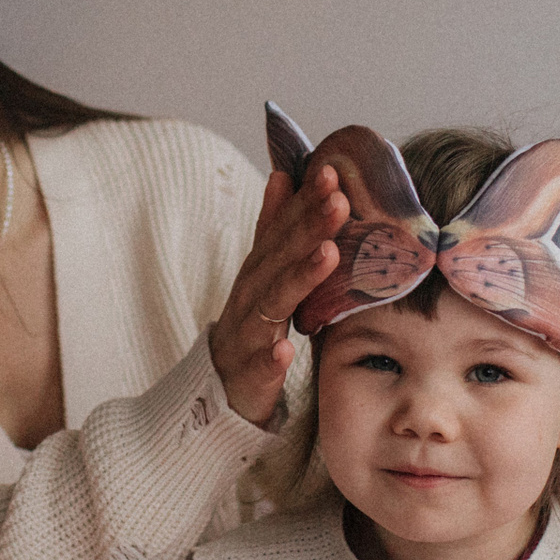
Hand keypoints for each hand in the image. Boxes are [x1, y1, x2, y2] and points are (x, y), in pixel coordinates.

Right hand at [211, 164, 347, 424]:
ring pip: (271, 304)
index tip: (331, 172)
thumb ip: (272, 226)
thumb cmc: (252, 324)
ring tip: (327, 255)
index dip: (305, 202)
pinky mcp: (247, 377)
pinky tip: (287, 350)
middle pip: (280, 259)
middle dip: (308, 228)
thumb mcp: (263, 272)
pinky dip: (270, 359)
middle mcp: (251, 297)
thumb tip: (282, 174)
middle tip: (339, 200)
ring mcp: (247, 336)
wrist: (220, 387)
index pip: (283, 230)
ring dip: (298, 278)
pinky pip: (259, 367)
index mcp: (259, 271)